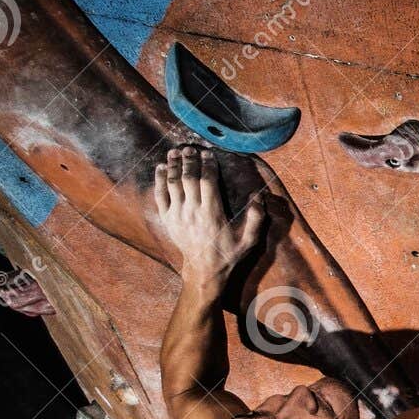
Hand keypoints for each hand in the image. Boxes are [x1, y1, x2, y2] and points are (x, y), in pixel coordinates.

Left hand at [153, 146, 266, 283]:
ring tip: (175, 151)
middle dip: (189, 160)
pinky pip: (160, 195)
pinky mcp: (167, 219)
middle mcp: (192, 211)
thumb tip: (259, 196)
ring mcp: (177, 215)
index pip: (207, 181)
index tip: (208, 153)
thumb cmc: (228, 255)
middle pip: (188, 178)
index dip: (207, 164)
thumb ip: (255, 218)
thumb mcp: (248, 241)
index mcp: (212, 213)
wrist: (204, 271)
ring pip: (172, 183)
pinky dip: (159, 179)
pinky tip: (161, 167)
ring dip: (173, 165)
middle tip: (190, 147)